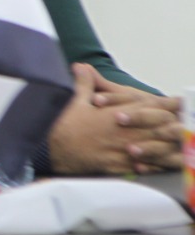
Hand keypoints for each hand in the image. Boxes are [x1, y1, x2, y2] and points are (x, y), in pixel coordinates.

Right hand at [47, 64, 181, 174]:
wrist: (52, 149)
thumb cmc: (64, 125)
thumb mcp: (75, 101)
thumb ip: (85, 84)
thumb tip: (82, 66)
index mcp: (117, 115)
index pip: (148, 107)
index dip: (165, 105)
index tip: (176, 103)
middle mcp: (124, 133)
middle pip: (158, 129)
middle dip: (173, 127)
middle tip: (185, 126)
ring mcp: (122, 151)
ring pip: (154, 150)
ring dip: (169, 148)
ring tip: (180, 148)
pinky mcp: (117, 166)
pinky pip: (141, 167)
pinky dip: (153, 166)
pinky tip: (159, 165)